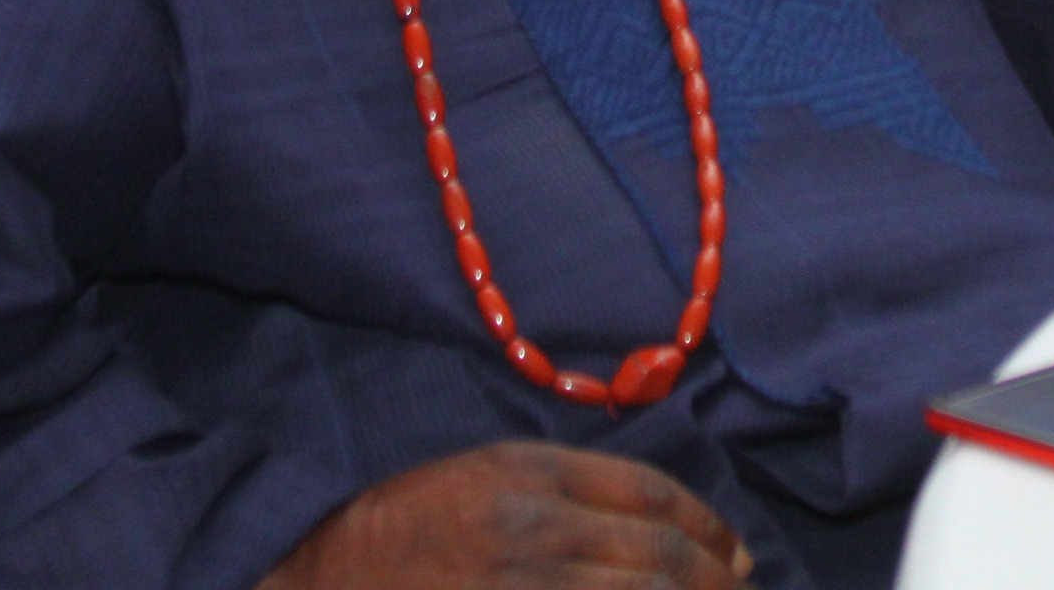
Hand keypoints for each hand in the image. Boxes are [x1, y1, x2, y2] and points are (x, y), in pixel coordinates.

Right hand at [260, 444, 753, 589]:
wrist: (314, 579)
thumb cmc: (401, 529)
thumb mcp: (480, 477)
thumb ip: (565, 489)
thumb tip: (660, 525)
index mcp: (528, 474)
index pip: (652, 495)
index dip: (710, 526)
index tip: (738, 553)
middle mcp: (535, 532)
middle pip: (660, 557)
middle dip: (718, 580)